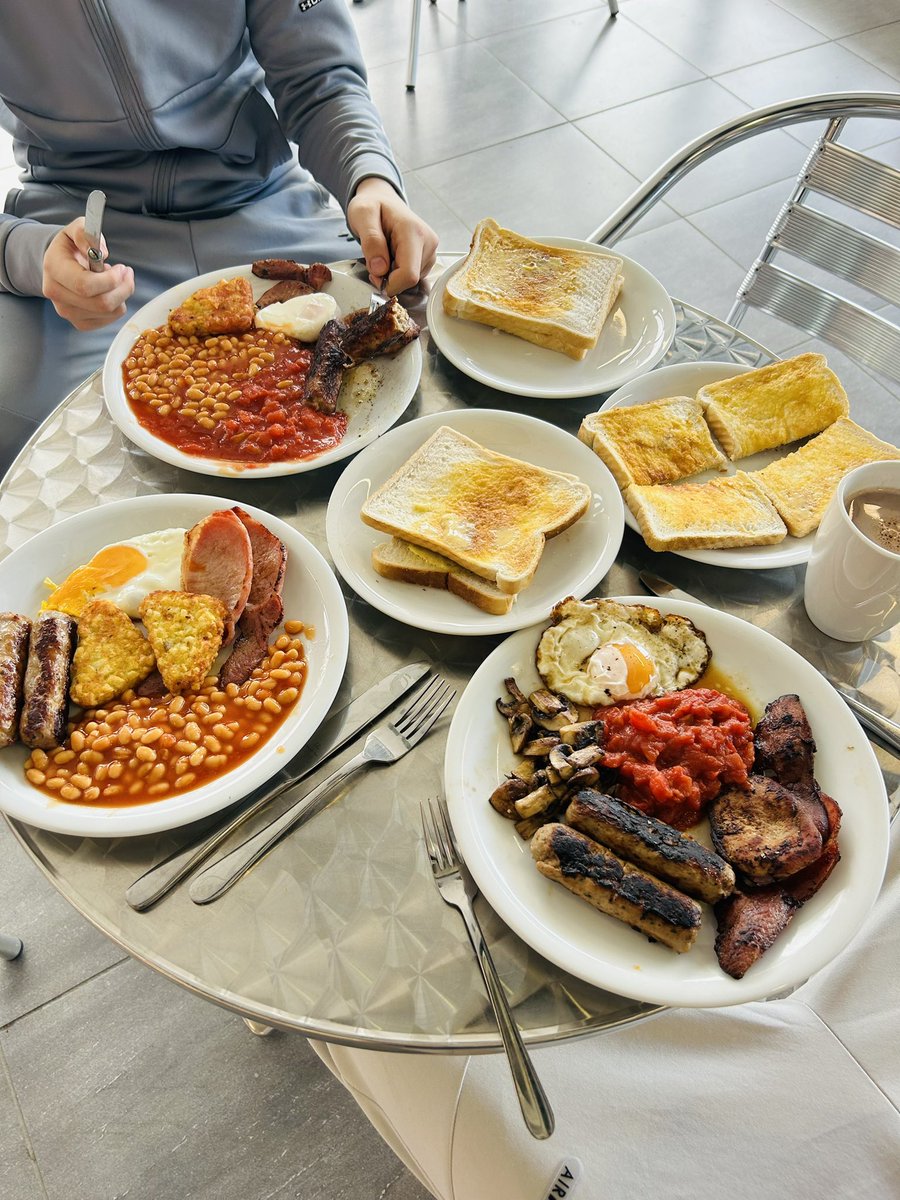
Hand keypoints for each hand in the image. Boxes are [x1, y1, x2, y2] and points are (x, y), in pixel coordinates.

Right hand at [42, 218, 134, 330]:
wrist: (59, 264)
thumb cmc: (71, 246)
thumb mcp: (76, 229)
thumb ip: (85, 233)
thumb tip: (101, 251)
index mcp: (54, 269)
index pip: (86, 285)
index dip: (111, 279)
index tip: (121, 268)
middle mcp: (57, 294)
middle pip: (102, 303)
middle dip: (123, 287)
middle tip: (126, 273)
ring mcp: (67, 312)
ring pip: (109, 312)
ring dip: (121, 295)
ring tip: (114, 279)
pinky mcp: (79, 322)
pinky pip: (109, 320)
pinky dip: (117, 305)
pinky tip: (109, 292)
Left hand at [347, 178, 438, 294]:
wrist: (381, 199)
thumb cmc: (372, 206)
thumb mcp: (362, 215)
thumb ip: (371, 241)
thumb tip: (380, 269)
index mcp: (413, 231)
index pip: (409, 275)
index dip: (389, 284)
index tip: (374, 274)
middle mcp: (428, 242)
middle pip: (410, 280)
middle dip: (390, 279)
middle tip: (375, 261)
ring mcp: (430, 251)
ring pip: (412, 281)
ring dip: (394, 275)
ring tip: (385, 254)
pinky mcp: (428, 258)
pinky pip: (413, 277)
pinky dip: (399, 273)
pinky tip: (393, 257)